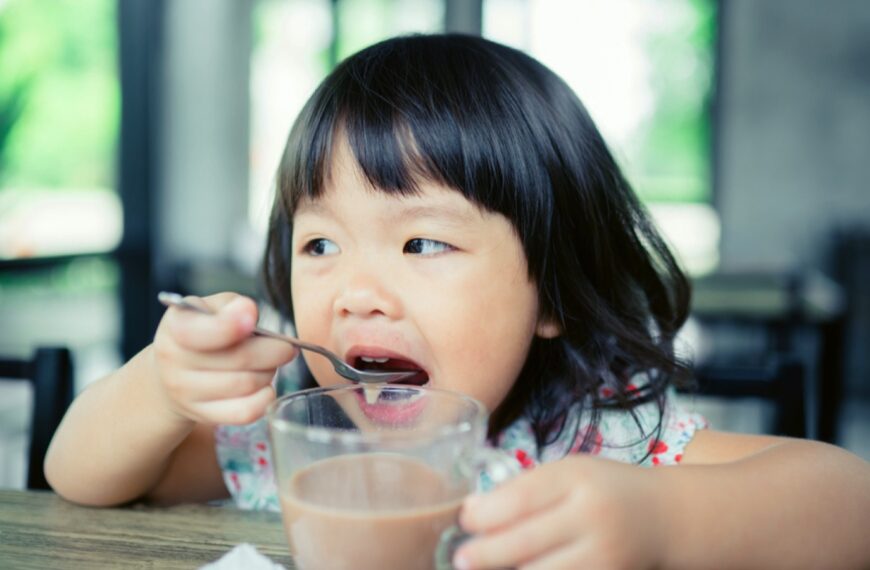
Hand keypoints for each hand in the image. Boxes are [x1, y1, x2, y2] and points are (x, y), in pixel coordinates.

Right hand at [152, 292, 297, 425]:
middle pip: (241, 359)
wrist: (172, 371)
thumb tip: (248, 313)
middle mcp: (174, 361)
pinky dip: (265, 398)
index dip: (232, 325)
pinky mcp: (202, 414)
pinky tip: (264, 387)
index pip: (205, 331)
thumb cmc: (203, 331)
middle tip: (285, 347)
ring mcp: (185, 393)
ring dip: (270, 372)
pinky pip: (246, 412)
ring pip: (248, 384)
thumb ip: (231, 306)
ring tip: (270, 364)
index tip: (252, 319)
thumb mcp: (211, 308)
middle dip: (274, 351)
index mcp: (177, 326)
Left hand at [454, 455, 669, 569]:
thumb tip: (474, 510)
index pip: (522, 498)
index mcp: (577, 478)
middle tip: (462, 558)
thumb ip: (527, 488)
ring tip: (484, 568)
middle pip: (527, 541)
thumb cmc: (604, 489)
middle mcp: (592, 516)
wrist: (666, 517)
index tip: (465, 520)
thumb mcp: (570, 472)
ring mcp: (604, 555)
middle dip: (487, 553)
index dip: (486, 514)